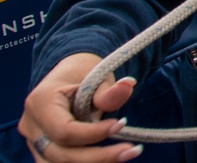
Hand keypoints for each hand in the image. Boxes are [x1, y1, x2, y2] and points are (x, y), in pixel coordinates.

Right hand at [19, 53, 141, 161]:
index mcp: (40, 102)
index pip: (64, 131)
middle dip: (98, 156)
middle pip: (61, 155)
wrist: (67, 78)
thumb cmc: (82, 74)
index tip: (121, 124)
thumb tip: (128, 86)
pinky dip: (87, 162)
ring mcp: (33, 142)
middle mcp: (32, 126)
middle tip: (132, 150)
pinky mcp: (42, 151)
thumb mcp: (97, 77)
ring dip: (95, 162)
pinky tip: (111, 156)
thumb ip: (108, 91)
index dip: (93, 133)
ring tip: (126, 153)